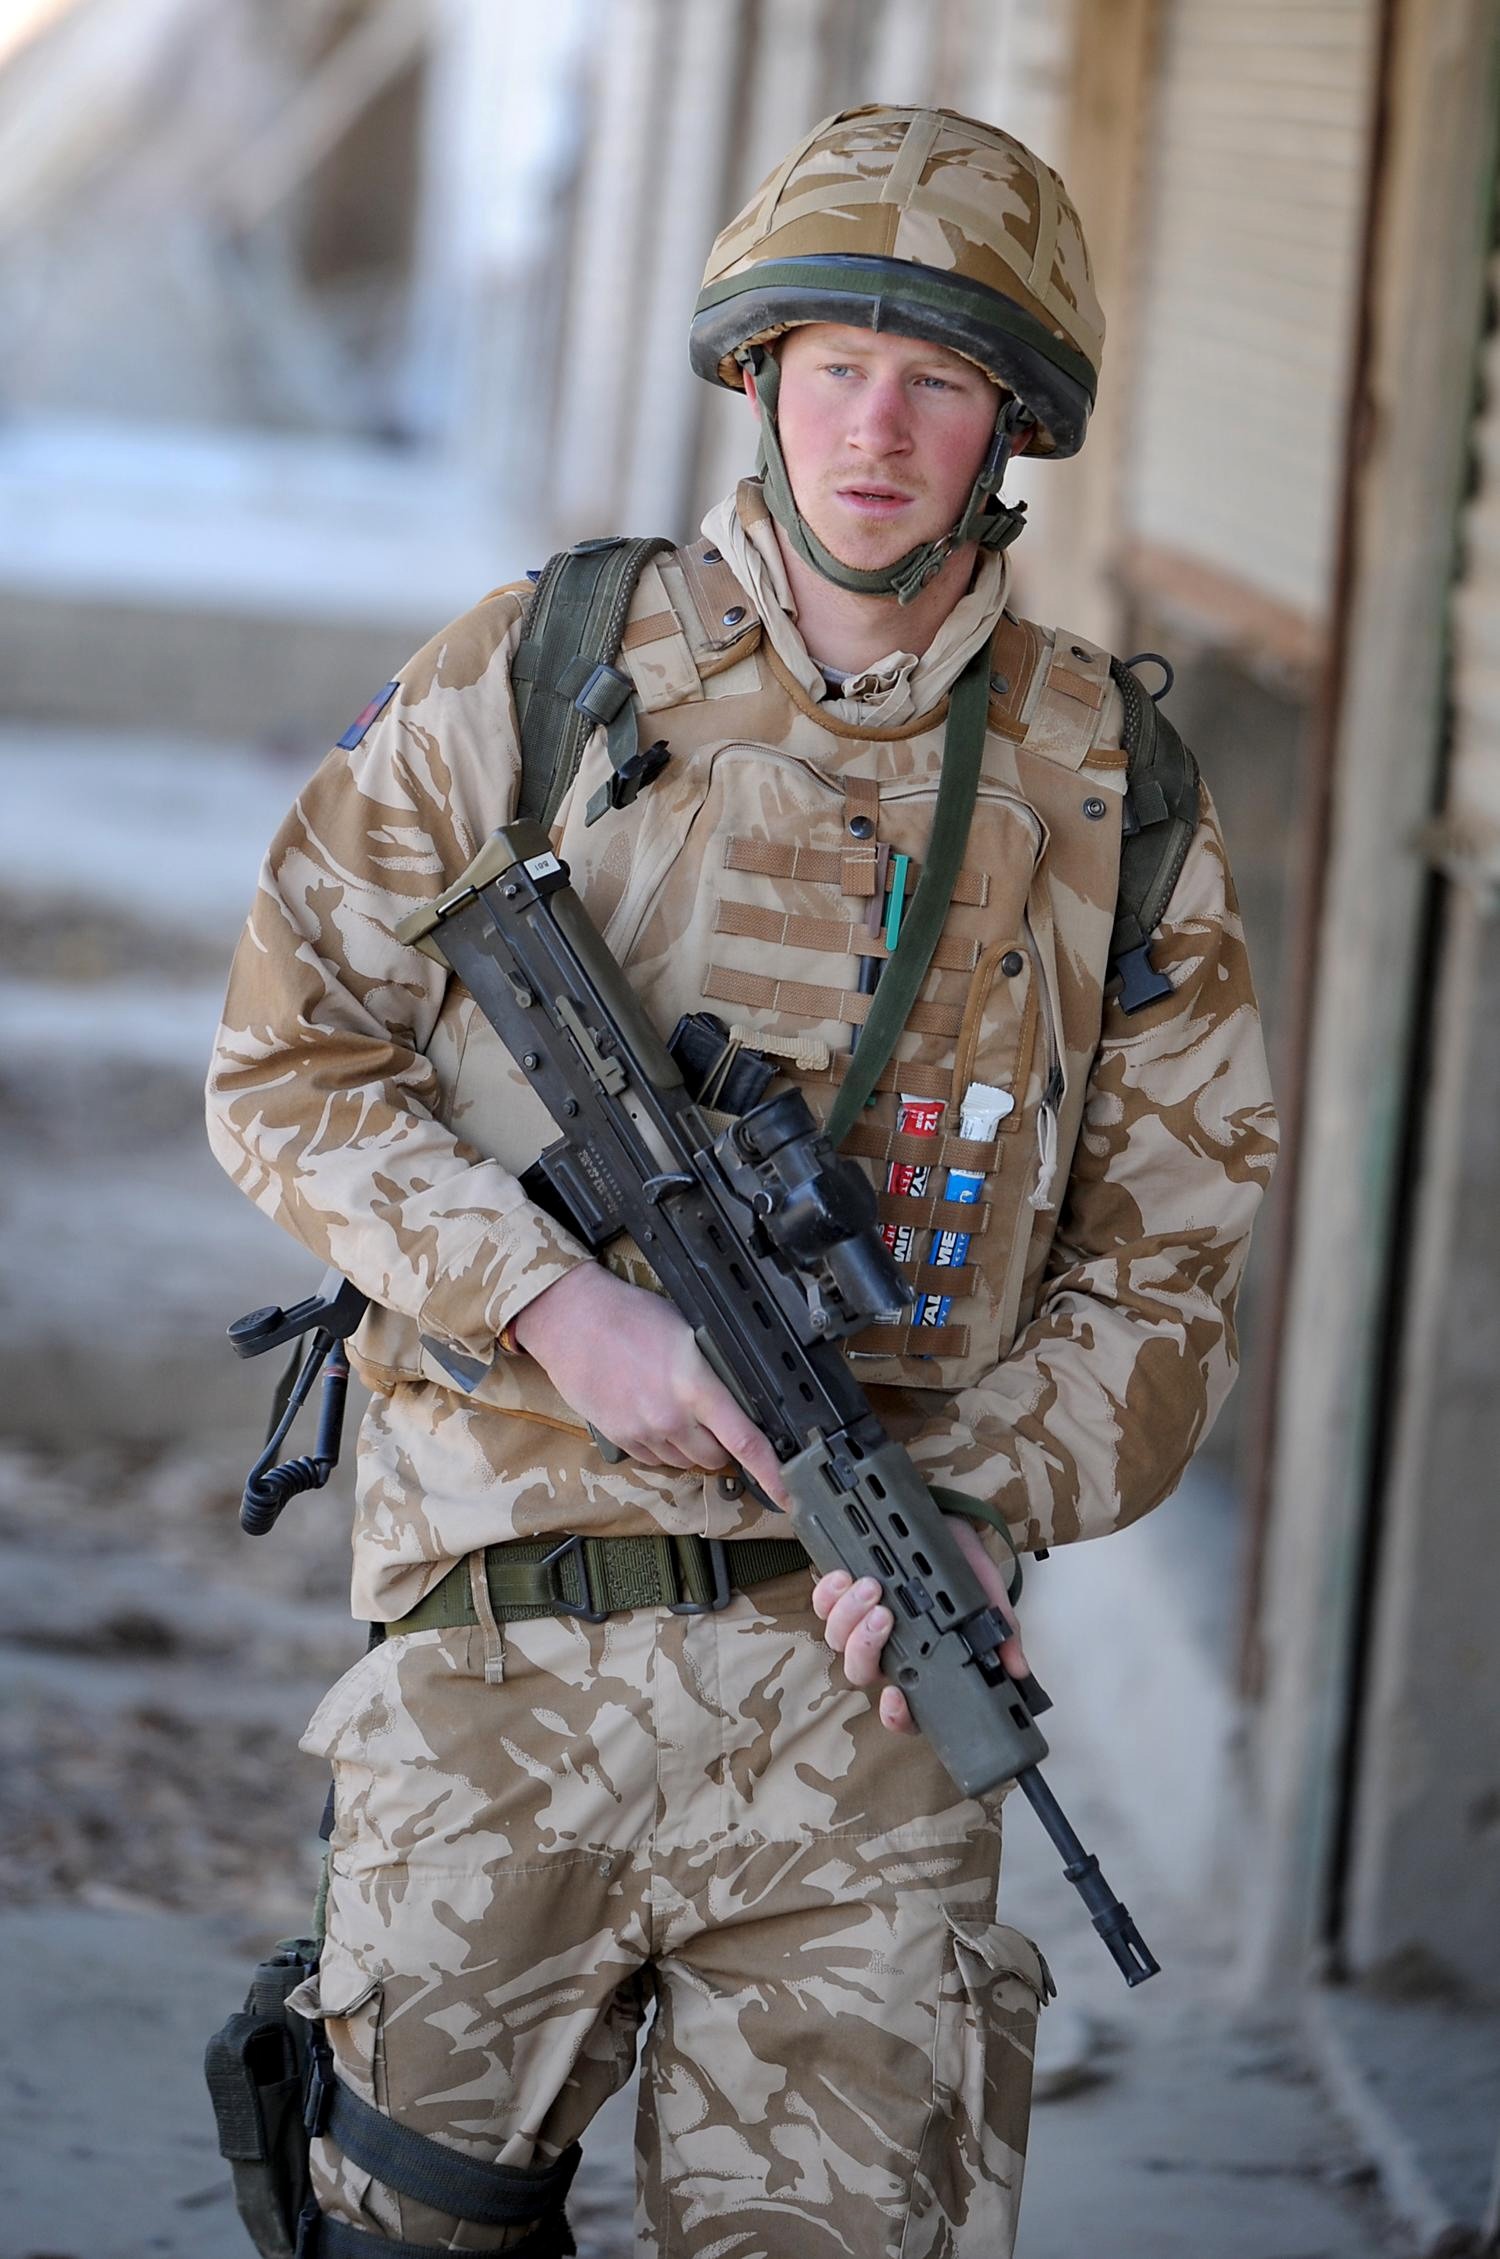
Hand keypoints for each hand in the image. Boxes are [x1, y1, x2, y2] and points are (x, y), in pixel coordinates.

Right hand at [512, 1265, 789, 1505]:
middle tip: (714, 1417)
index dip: (773, 1474)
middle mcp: (670, 1417)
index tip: (788, 1494)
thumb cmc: (629, 1316)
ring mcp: (643, 1432)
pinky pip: (656, 1459)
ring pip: (686, 1462)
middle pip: (717, 1458)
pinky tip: (653, 1415)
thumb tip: (740, 1397)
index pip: (746, 1441)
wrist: (571, 1320)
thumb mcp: (687, 1331)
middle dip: (724, 1446)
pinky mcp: (620, 1439)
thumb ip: (714, 1371)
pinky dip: (663, 1446)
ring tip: (676, 1408)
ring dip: (692, 1447)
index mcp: (695, 1386)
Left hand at [811, 1514, 1028, 1734]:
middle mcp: (885, 1647)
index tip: (895, 1697)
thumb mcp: (987, 1595)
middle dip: (865, 1647)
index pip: (903, 1707)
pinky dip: (828, 1593)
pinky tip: (844, 1577)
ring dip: (849, 1616)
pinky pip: (821, 1604)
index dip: (894, 1715)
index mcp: (920, 1658)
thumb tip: (1017, 1669)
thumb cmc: (961, 1564)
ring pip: (838, 1639)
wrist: (943, 1521)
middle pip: (860, 1671)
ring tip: (871, 1587)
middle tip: (884, 1615)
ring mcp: (859, 1621)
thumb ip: (1001, 1631)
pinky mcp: (841, 1592)